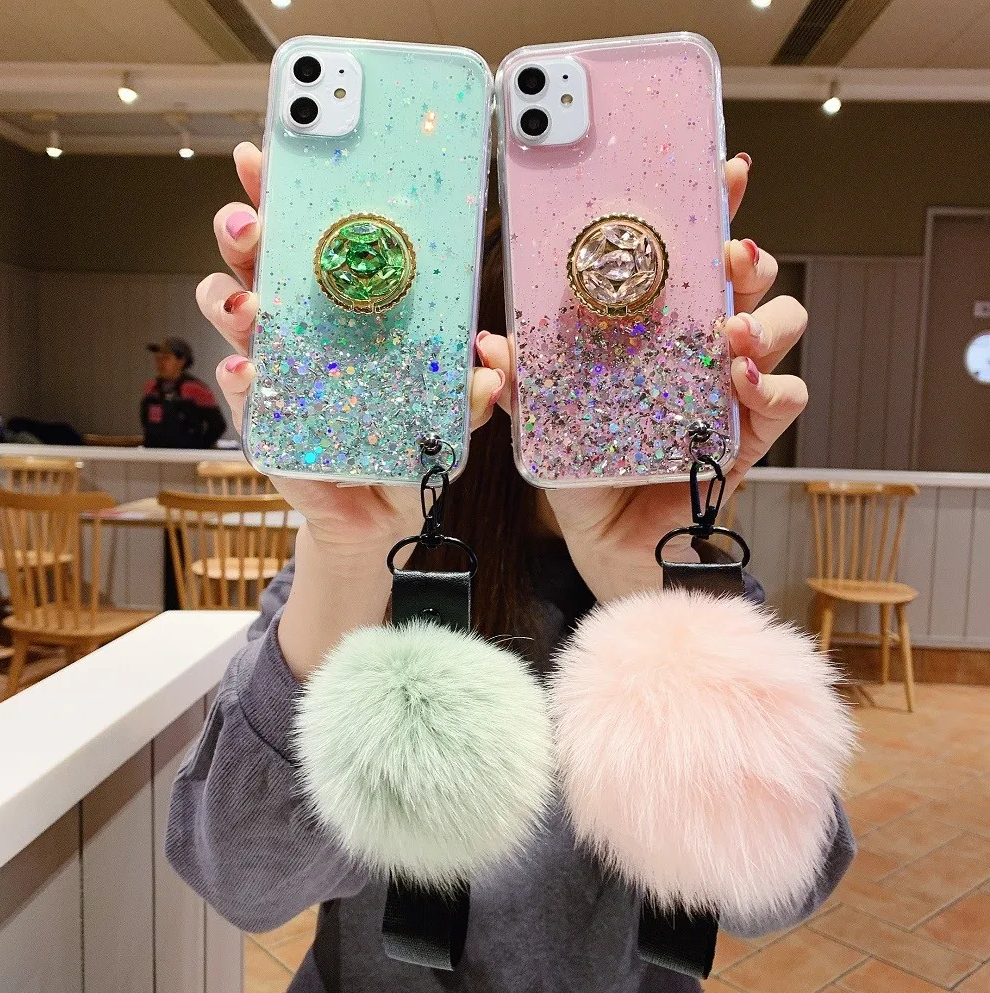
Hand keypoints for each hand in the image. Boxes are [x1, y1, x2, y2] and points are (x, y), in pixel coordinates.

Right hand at [196, 142, 505, 570]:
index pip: (305, 242)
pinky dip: (237, 382)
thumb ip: (468, 395)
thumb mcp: (449, 417)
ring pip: (229, 318)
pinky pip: (240, 397)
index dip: (280, 198)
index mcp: (339, 311)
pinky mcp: (263, 426)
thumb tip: (490, 370)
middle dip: (240, 234)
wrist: (382, 517)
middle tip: (248, 224)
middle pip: (253, 266)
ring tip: (248, 303)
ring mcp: (274, 376)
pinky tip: (245, 371)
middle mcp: (297, 333)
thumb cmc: (409, 446)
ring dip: (227, 300)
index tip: (266, 160)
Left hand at [476, 154, 807, 601]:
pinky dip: (771, 385)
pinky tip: (739, 381)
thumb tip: (491, 343)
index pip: (691, 255)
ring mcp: (732, 386)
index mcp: (659, 325)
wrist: (605, 534)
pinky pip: (786, 396)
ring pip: (784, 321)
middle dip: (748, 255)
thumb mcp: (542, 415)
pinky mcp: (749, 432)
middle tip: (727, 255)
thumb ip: (522, 377)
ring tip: (732, 332)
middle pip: (750, 277)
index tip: (723, 173)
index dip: (714, 209)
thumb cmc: (582, 464)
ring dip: (767, 316)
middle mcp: (702, 345)